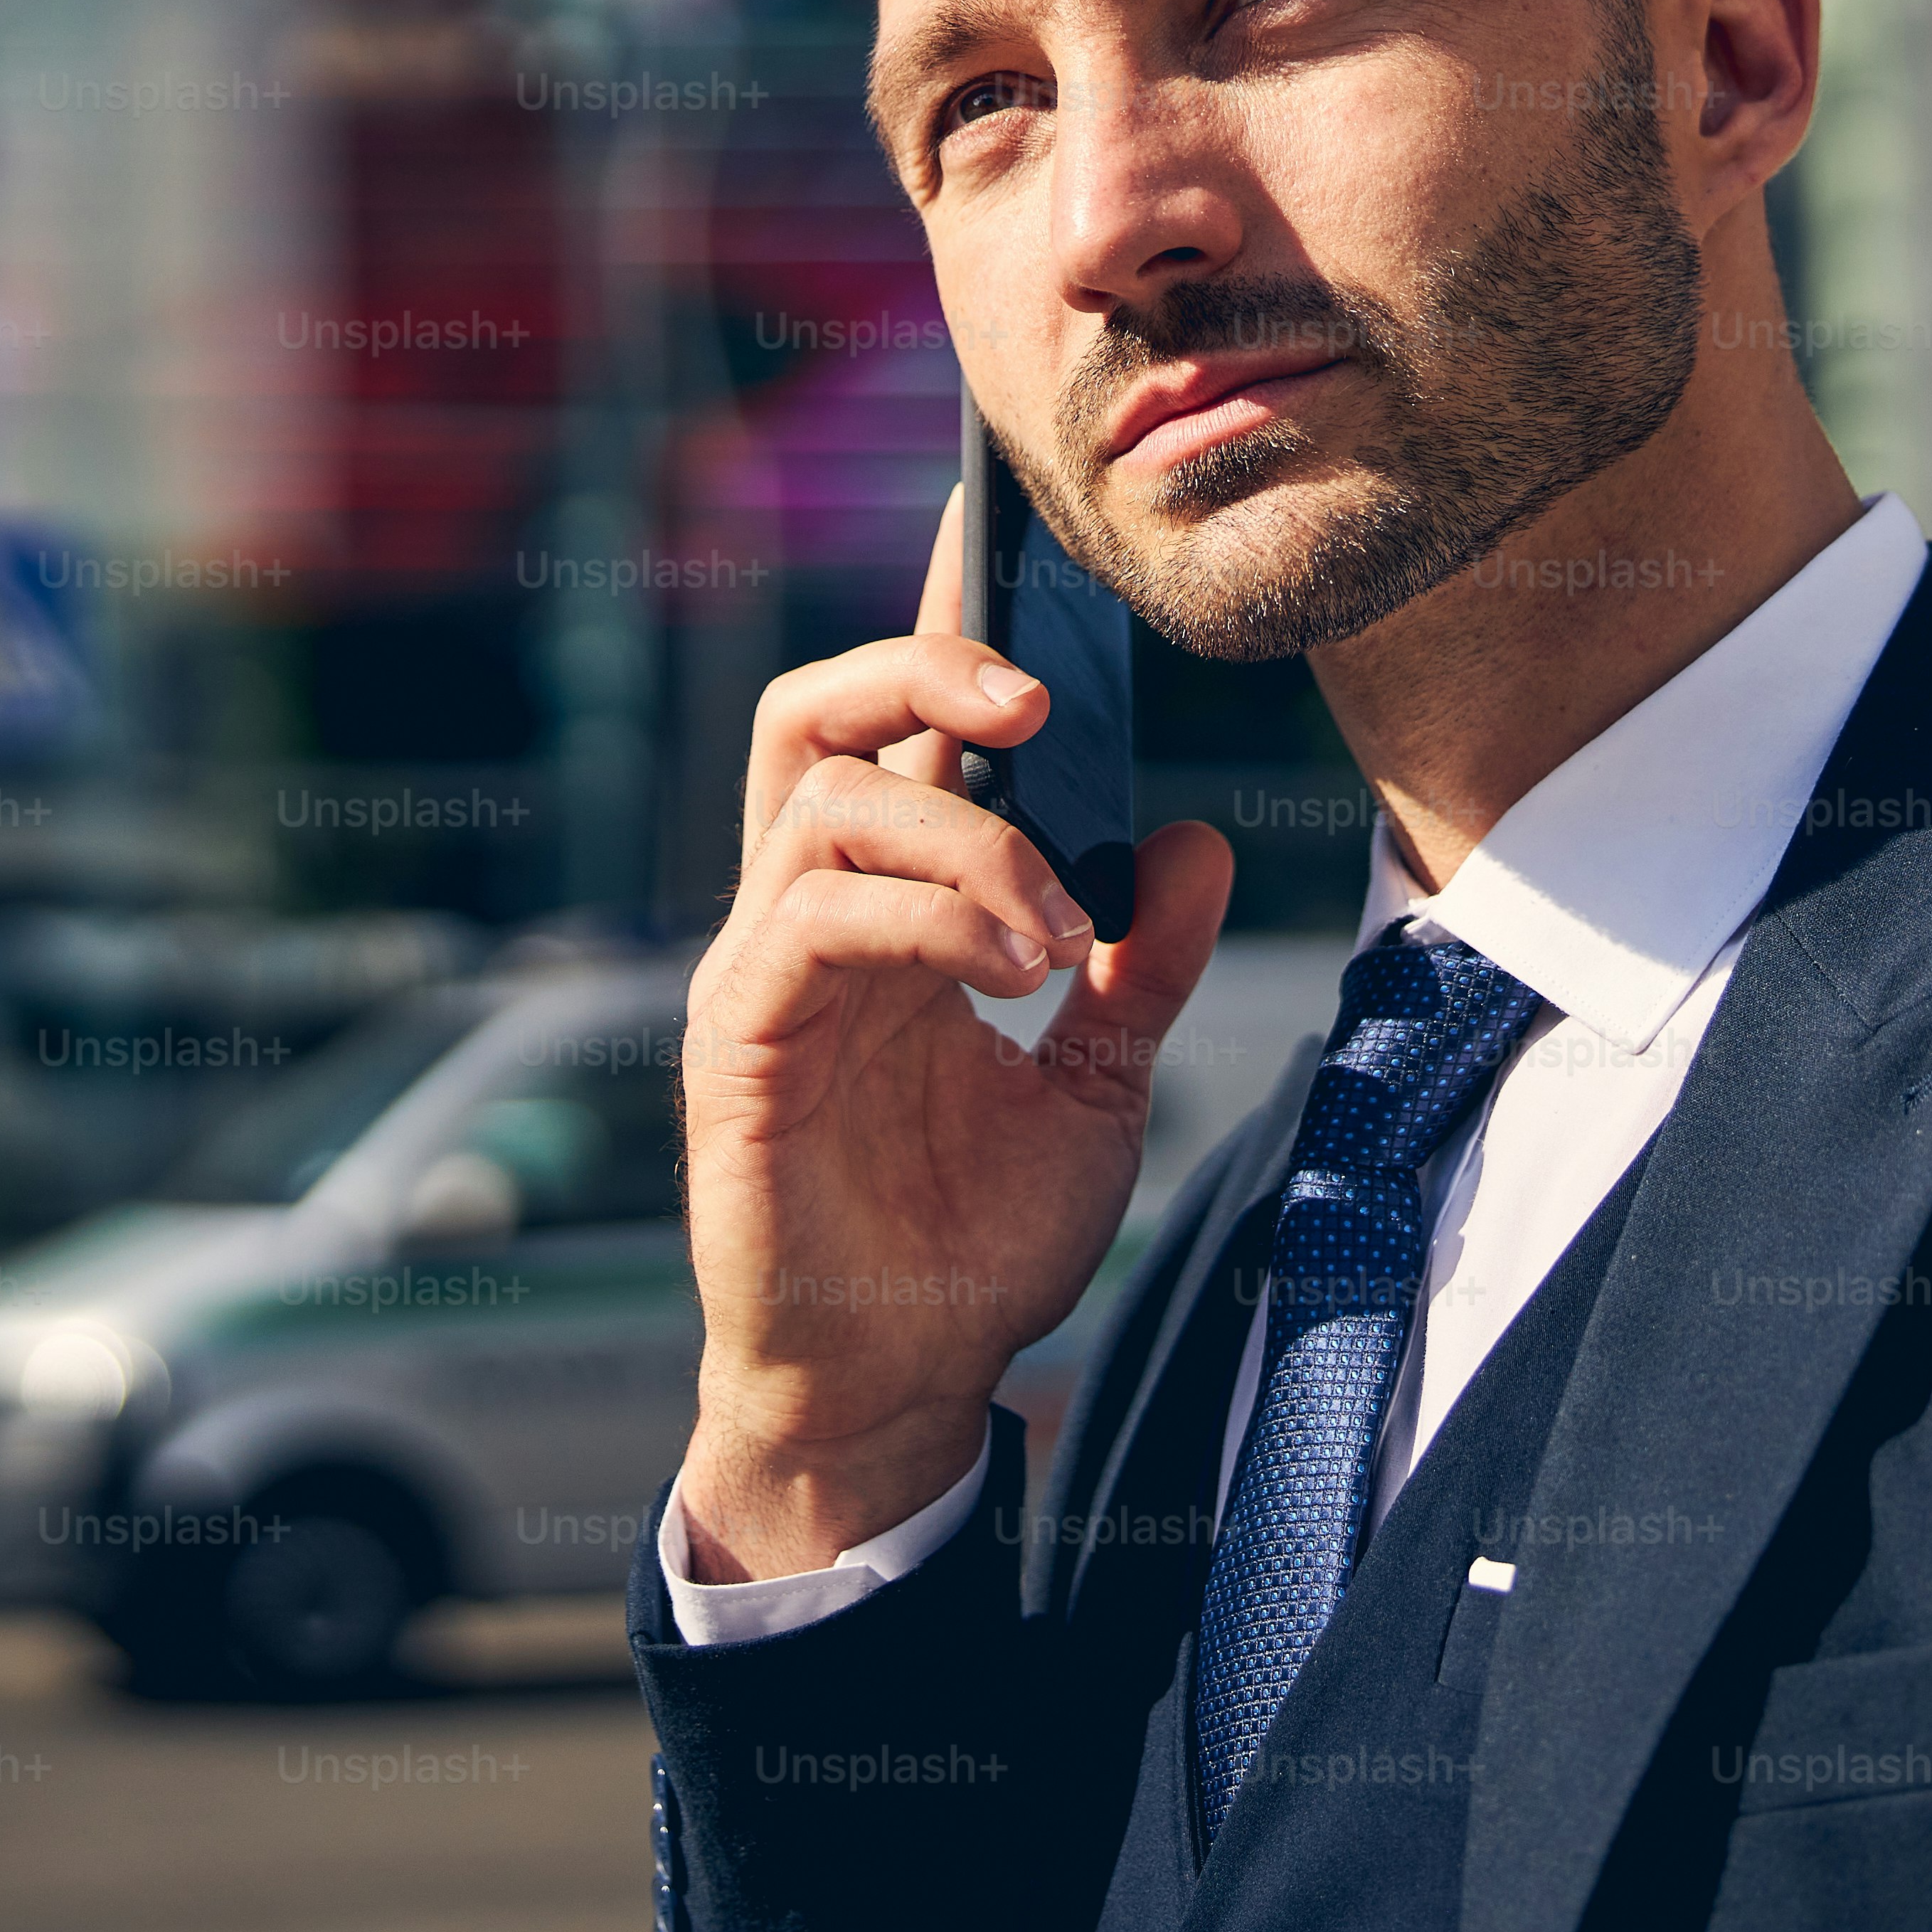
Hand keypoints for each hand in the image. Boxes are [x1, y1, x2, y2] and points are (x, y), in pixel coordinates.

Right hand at [674, 483, 1231, 1579]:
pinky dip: (930, 917)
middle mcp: (806, 916)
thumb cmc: (967, 1247)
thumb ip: (1137, 967)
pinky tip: (1015, 972)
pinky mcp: (740, 1045)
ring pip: (826, 802)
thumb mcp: (1096, 1089)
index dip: (942, 627)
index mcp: (885, 909)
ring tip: (1055, 929)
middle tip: (1039, 698)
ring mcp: (763, 974)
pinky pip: (812, 920)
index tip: (1008, 539)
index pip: (895, 727)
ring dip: (968, 836)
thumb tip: (1190, 840)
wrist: (892, 1392)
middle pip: (816, 712)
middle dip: (923, 666)